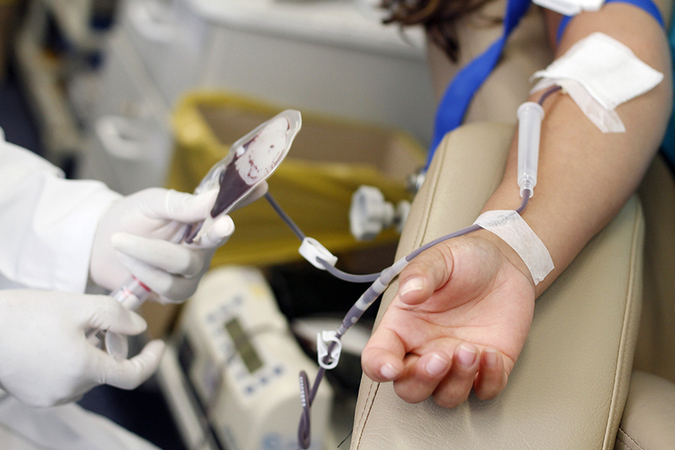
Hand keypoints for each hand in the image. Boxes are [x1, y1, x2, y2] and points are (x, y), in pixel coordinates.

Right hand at [0, 290, 164, 406]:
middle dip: (111, 346)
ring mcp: (51, 396)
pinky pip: (67, 378)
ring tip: (69, 328)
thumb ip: (116, 316)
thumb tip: (139, 328)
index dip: (151, 360)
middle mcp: (69, 390)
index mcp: (84, 370)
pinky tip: (53, 340)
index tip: (159, 343)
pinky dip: (72, 360)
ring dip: (90, 353)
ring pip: (88, 374)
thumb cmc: (26, 315)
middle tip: (96, 320)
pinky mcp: (36, 395)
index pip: (132, 376)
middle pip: (108, 370)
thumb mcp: (79, 306)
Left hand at [90, 185, 264, 302]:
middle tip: (189, 228)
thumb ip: (181, 203)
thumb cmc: (130, 218)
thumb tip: (213, 197)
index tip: (259, 186)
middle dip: (184, 239)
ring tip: (119, 242)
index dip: (245, 198)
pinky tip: (128, 261)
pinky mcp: (176, 293)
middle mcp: (204, 248)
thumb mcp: (152, 203)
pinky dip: (143, 273)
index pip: (228, 208)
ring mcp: (192, 273)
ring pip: (181, 268)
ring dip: (145, 255)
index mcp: (202, 220)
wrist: (101, 245)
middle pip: (205, 245)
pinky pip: (166, 287)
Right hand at [361, 232, 535, 407]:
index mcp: (403, 327)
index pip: (378, 357)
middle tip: (440, 356)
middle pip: (410, 388)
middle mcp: (426, 349)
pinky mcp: (490, 367)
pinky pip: (485, 391)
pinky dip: (488, 380)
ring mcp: (457, 362)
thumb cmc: (465, 260)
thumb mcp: (438, 258)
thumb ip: (421, 274)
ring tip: (470, 349)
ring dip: (456, 381)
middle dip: (423, 380)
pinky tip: (491, 354)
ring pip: (446, 396)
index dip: (379, 367)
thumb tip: (410, 292)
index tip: (392, 366)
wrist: (506, 261)